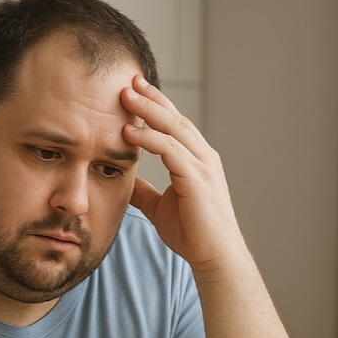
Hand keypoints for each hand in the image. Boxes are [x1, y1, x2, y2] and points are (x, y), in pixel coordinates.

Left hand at [121, 75, 242, 273]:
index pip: (174, 125)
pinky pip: (171, 151)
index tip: (133, 90)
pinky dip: (149, 139)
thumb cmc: (191, 233)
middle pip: (174, 118)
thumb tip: (124, 180)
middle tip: (129, 80)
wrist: (213, 257)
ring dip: (148, 111)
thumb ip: (144, 190)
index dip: (154, 106)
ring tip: (124, 96)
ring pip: (173, 129)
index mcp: (196, 160)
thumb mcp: (159, 207)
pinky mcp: (198, 180)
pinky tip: (129, 133)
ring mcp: (203, 166)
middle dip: (151, 98)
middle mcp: (203, 157)